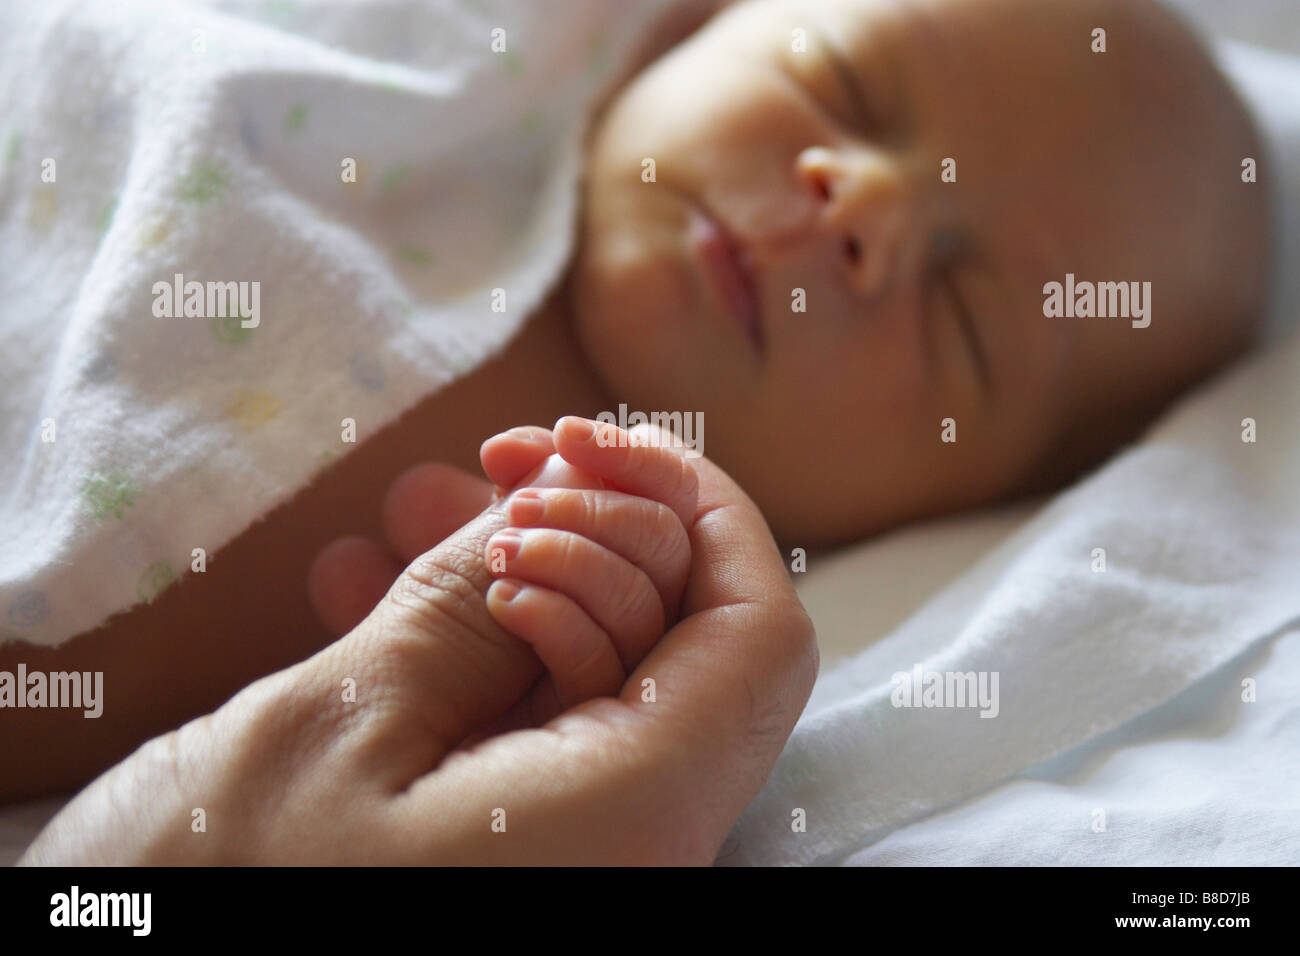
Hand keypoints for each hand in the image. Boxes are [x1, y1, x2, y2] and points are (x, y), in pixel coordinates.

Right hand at [23, 418, 816, 864]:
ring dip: (534, 571)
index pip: (759, 634)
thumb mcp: (340, 726)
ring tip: (424, 515)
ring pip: (616, 666)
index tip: (600, 442)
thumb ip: (467, 603)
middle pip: (696, 635)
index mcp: (633, 816)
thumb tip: (553, 502)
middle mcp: (636, 838)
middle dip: (603, 525)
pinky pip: (546, 713)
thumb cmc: (221, 898)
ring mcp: (585, 842)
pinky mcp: (524, 837)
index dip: (703, 510)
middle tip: (494, 480)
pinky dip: (491, 638)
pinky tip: (398, 584)